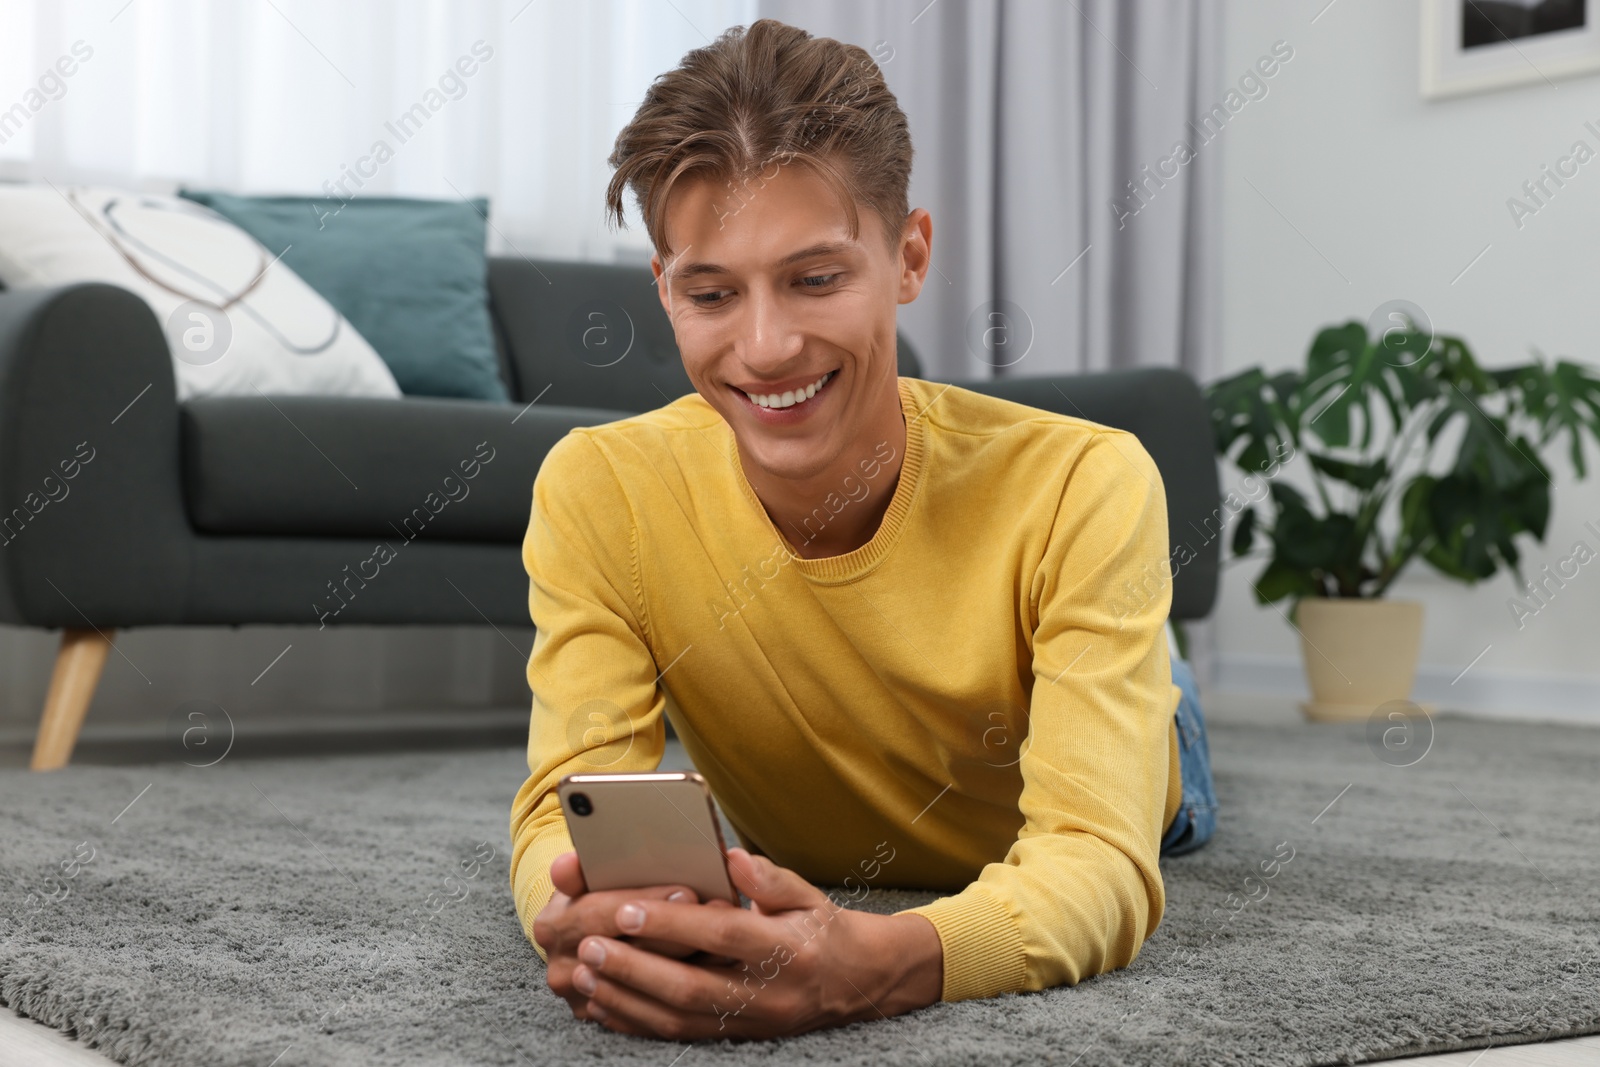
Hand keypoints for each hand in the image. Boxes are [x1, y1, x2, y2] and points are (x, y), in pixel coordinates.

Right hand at [534, 851, 738, 1021]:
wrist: (585, 934)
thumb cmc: (595, 893)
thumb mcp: (584, 872)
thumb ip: (577, 868)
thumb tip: (568, 861)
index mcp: (553, 924)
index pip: (599, 912)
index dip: (644, 901)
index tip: (686, 891)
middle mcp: (563, 968)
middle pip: (626, 951)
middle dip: (674, 932)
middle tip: (718, 915)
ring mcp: (586, 998)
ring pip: (643, 987)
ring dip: (688, 962)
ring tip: (727, 940)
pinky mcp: (611, 1018)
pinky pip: (651, 1012)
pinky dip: (686, 989)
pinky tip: (717, 969)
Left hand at [563, 847, 943, 1040]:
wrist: (857, 983)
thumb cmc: (821, 929)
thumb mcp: (807, 894)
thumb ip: (769, 878)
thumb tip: (731, 856)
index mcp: (788, 949)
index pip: (723, 936)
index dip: (674, 926)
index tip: (627, 910)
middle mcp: (768, 993)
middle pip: (692, 988)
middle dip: (635, 968)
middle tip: (589, 946)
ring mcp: (750, 1022)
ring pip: (678, 1020)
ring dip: (627, 998)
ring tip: (585, 974)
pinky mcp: (735, 1036)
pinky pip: (678, 1036)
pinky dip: (636, 1023)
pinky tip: (603, 1004)